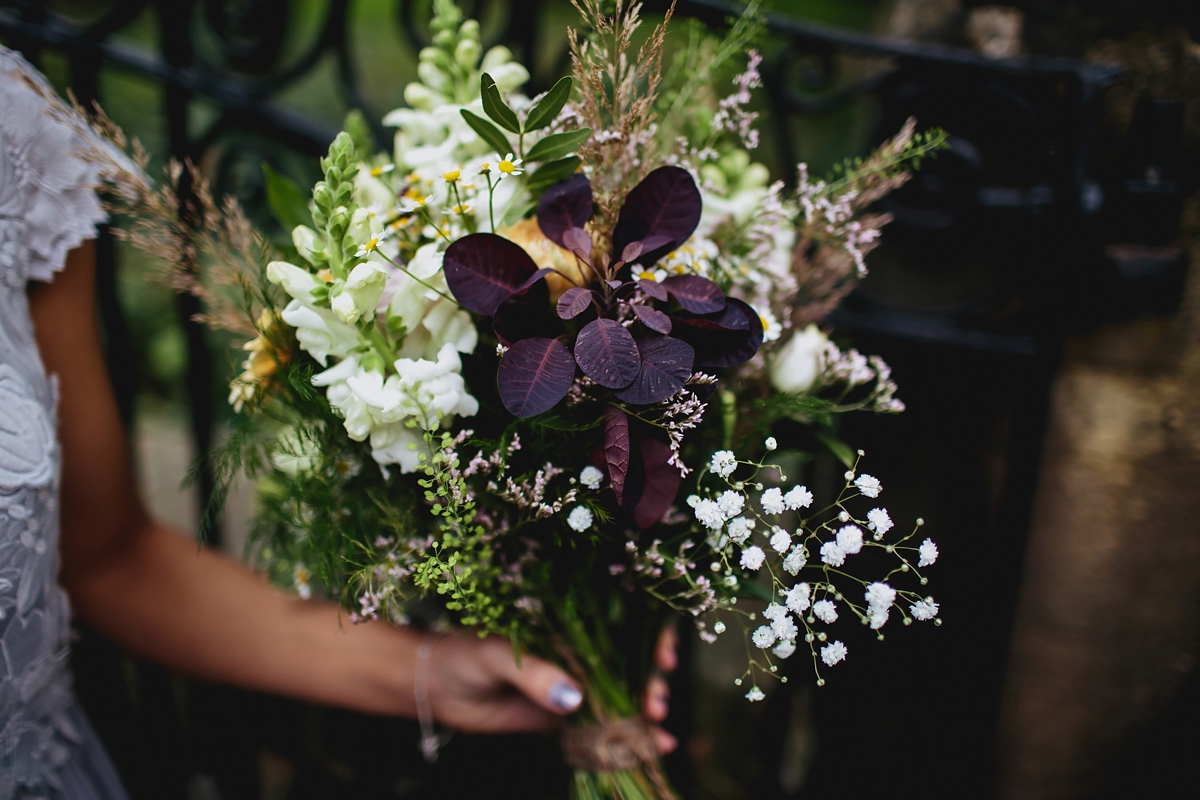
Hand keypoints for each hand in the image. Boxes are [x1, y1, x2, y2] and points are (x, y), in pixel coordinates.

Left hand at [426, 630, 678, 753]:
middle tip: (655, 704)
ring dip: (645, 711)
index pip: (622, 622)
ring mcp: (573, 684)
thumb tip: (573, 697)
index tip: (663, 656)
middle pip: (630, 662)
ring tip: (657, 730)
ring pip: (622, 695)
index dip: (650, 635)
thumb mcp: (497, 656)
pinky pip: (601, 726)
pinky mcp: (564, 717)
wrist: (435, 687)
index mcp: (568, 623)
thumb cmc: (464, 654)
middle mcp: (578, 652)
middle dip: (651, 681)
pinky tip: (649, 747)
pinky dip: (625, 737)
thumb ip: (533, 674)